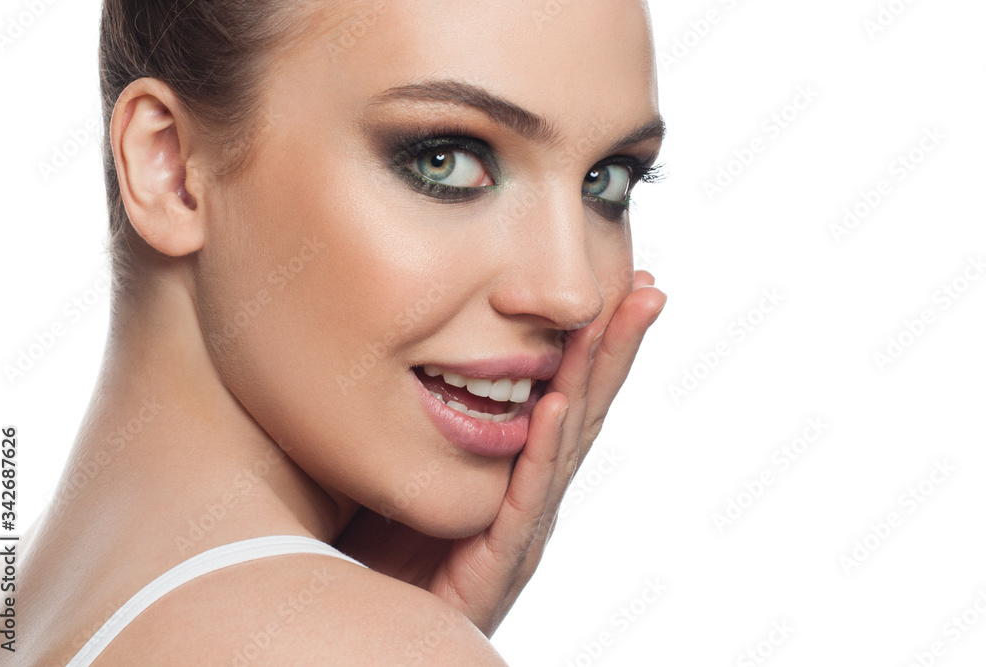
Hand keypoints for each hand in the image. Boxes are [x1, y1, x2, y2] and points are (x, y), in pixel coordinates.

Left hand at [334, 271, 666, 635]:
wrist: (385, 623)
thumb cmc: (399, 552)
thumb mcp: (423, 473)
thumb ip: (444, 429)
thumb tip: (432, 360)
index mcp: (521, 473)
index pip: (568, 396)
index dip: (597, 346)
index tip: (624, 288)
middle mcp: (534, 495)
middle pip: (585, 410)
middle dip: (617, 349)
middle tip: (648, 291)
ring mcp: (524, 527)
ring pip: (566, 443)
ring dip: (593, 379)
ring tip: (614, 322)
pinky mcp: (501, 559)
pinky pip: (526, 496)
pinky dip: (544, 448)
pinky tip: (558, 403)